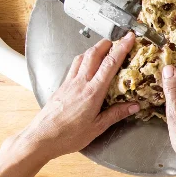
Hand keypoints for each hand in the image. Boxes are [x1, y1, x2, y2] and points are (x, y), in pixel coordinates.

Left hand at [14, 34, 138, 160]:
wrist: (41, 137)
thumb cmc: (68, 135)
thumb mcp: (97, 127)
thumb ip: (116, 114)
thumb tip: (134, 106)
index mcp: (92, 92)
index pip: (109, 64)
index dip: (121, 49)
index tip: (129, 38)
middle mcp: (80, 83)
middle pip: (93, 54)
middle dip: (107, 44)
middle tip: (118, 39)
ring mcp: (69, 83)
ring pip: (82, 58)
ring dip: (94, 49)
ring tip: (104, 48)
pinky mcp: (62, 87)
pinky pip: (74, 67)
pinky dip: (83, 59)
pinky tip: (86, 64)